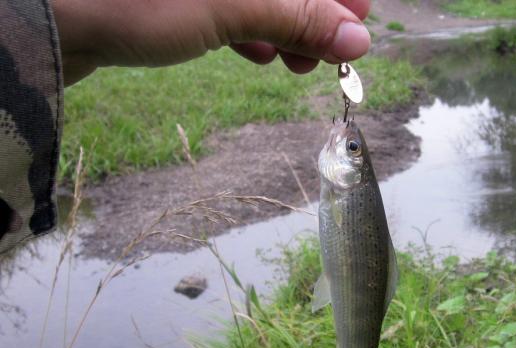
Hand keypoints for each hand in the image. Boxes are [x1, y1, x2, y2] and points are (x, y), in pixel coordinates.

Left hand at [52, 0, 370, 84]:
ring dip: (285, 27)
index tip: (359, 22)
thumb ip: (299, 16)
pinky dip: (247, 28)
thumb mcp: (232, 6)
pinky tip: (255, 55)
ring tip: (294, 65)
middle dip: (314, 13)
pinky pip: (227, 3)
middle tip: (326, 56)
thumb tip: (358, 38)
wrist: (47, 17)